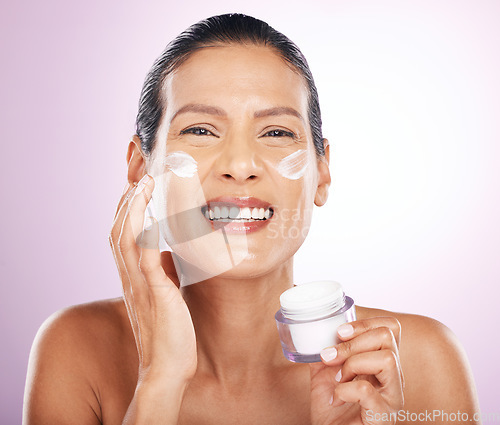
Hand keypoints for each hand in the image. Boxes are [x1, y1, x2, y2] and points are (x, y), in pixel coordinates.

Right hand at [108, 174, 196, 383]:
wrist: (168, 366)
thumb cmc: (169, 330)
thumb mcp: (163, 292)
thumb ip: (160, 270)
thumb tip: (166, 250)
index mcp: (132, 276)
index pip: (121, 234)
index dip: (127, 208)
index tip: (138, 186)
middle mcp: (130, 277)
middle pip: (118, 230)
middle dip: (128, 200)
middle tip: (141, 176)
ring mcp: (140, 285)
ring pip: (126, 239)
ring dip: (134, 209)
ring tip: (145, 186)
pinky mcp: (156, 293)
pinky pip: (146, 260)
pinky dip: (148, 236)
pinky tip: (155, 219)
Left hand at [310, 317, 403, 424]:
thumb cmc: (332, 412)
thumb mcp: (323, 375)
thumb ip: (324, 353)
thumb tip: (314, 333)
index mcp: (382, 363)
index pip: (390, 327)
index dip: (364, 323)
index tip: (339, 332)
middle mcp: (394, 377)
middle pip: (387, 336)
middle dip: (353, 342)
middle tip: (331, 357)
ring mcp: (392, 397)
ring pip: (387, 359)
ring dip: (353, 363)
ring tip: (338, 378)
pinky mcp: (384, 416)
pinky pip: (367, 389)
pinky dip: (344, 389)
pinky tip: (336, 398)